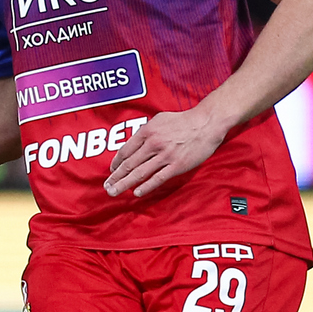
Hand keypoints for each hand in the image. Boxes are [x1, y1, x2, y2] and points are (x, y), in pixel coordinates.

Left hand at [104, 109, 226, 197]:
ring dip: (125, 184)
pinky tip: (136, 192)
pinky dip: (146, 186)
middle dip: (115, 177)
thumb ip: (146, 131)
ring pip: (140, 173)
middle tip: (106, 187)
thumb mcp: (159, 119)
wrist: (206, 123)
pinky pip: (158, 178)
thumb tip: (134, 143)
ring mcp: (165, 155)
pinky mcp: (177, 165)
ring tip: (114, 192)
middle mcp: (153, 144)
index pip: (126, 150)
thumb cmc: (183, 120)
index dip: (116, 162)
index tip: (111, 171)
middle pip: (129, 164)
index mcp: (147, 131)